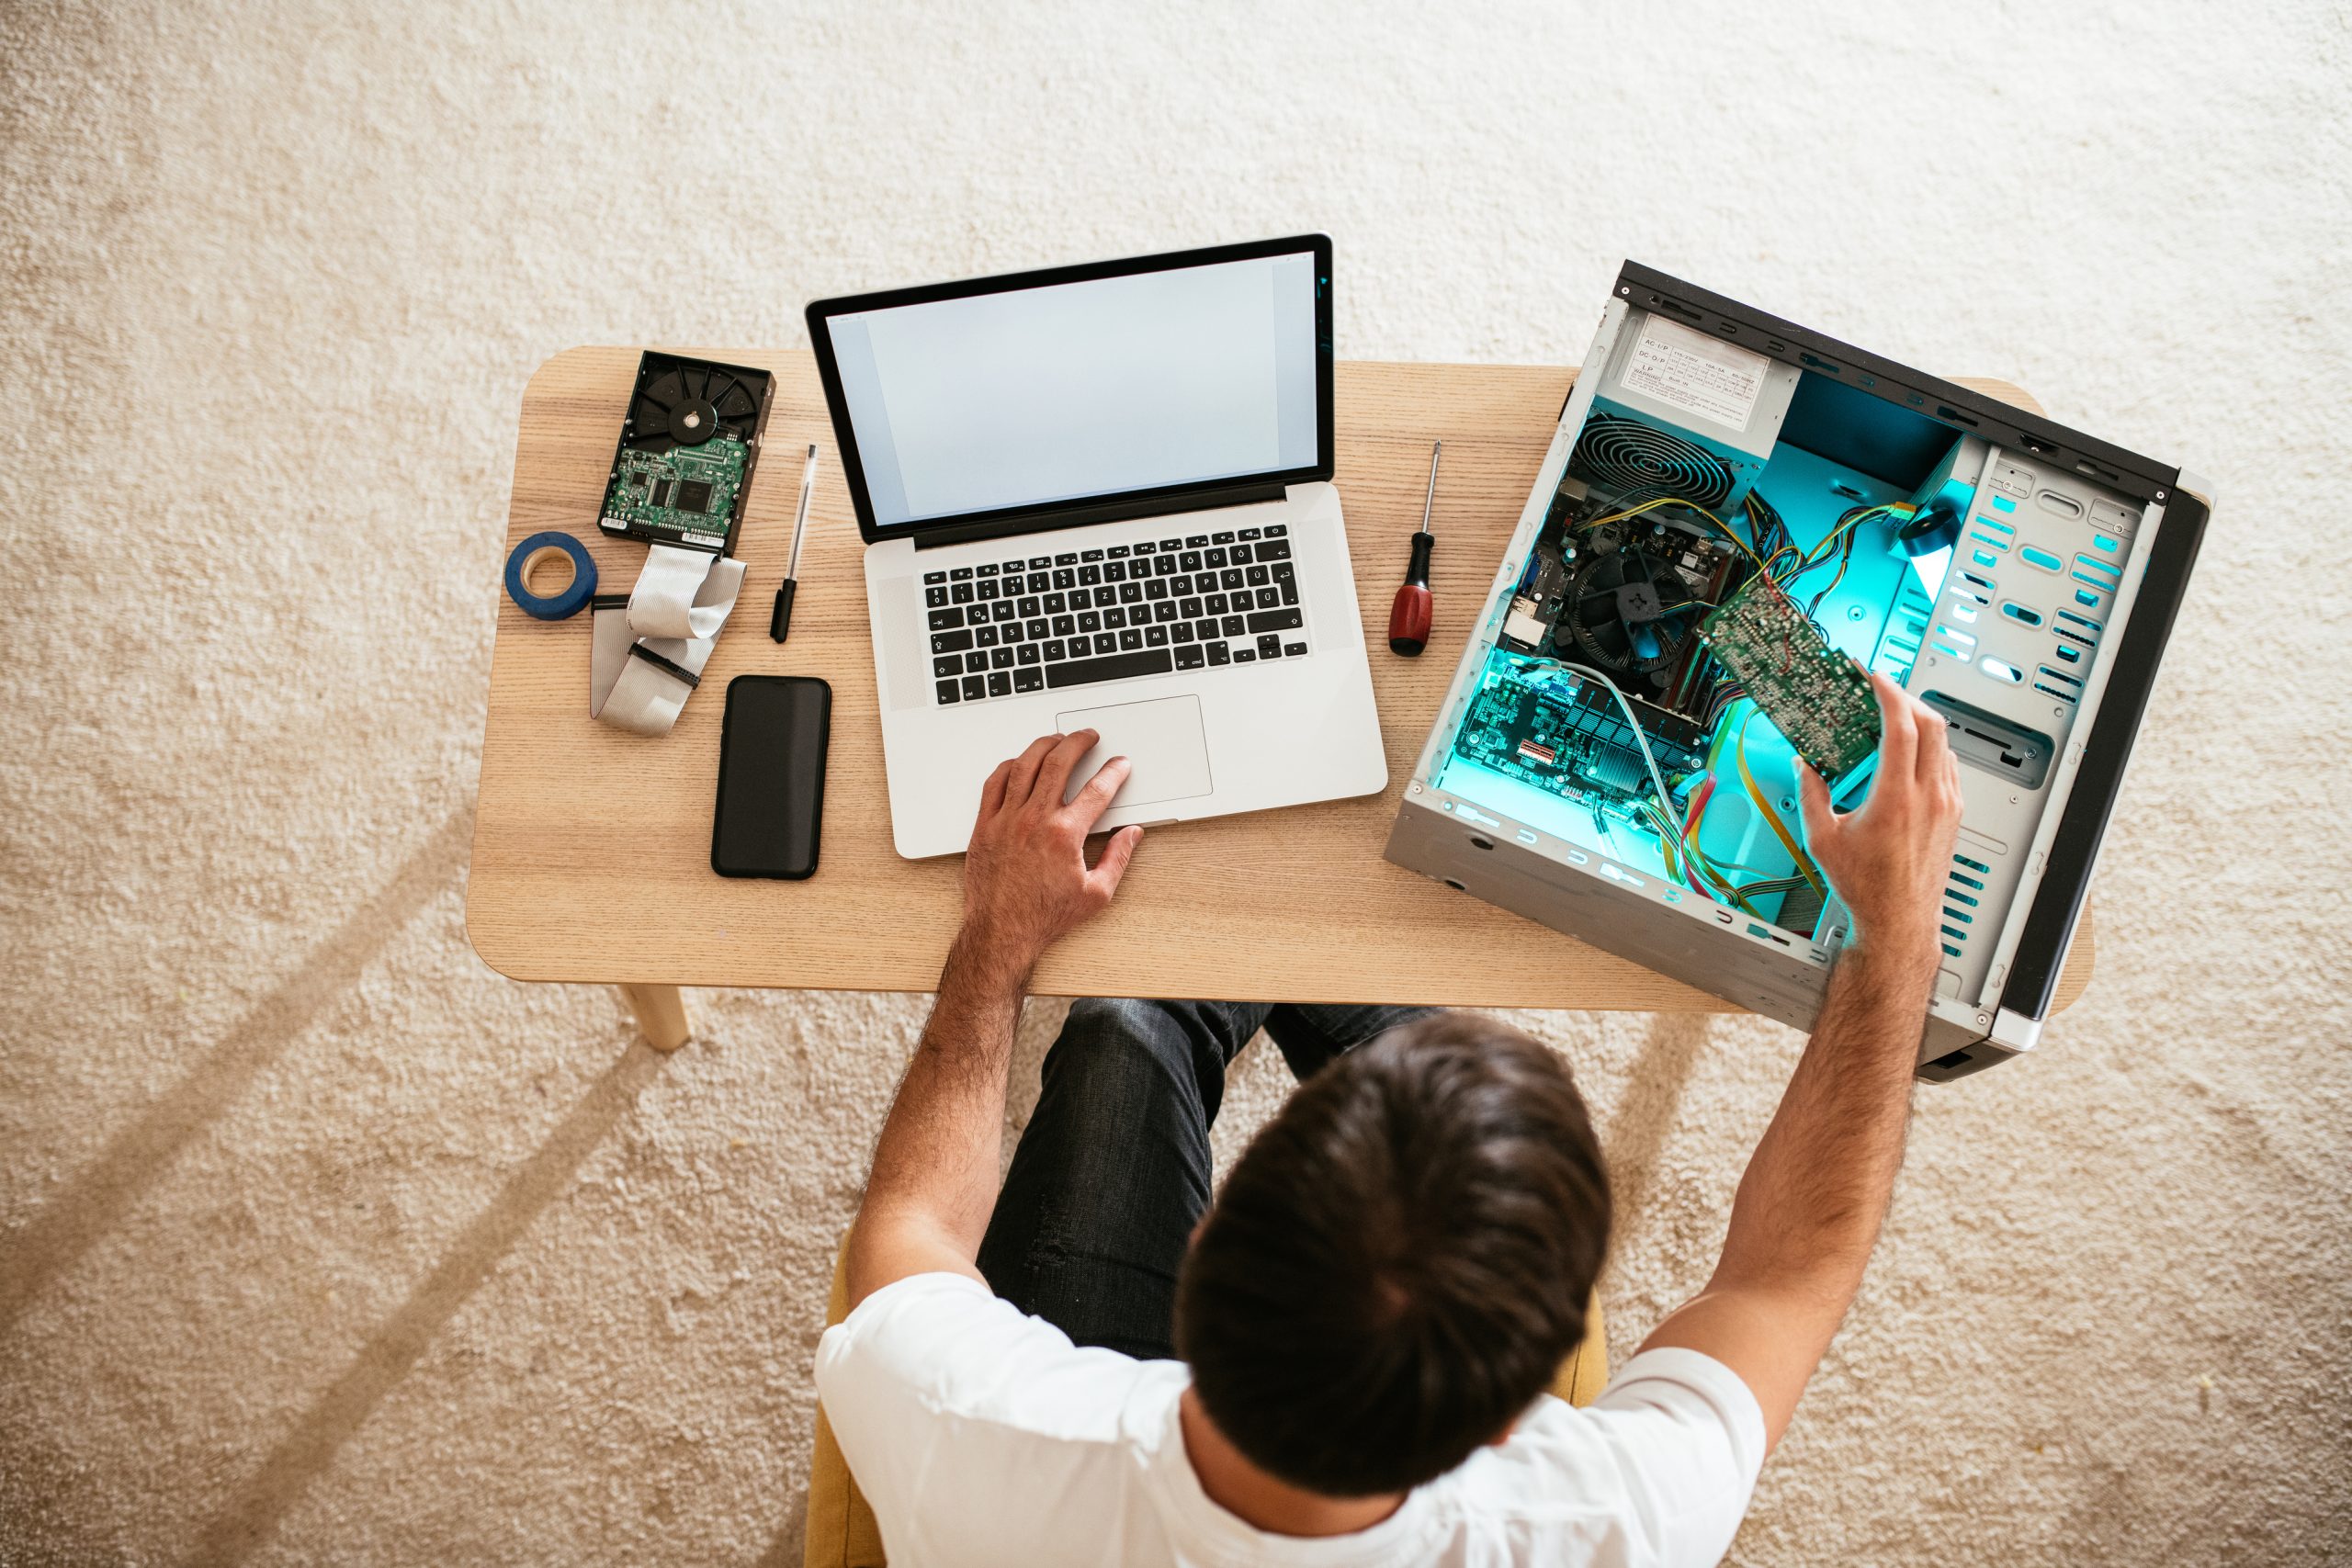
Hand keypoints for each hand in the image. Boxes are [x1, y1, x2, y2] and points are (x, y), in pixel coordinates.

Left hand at [958, 730, 1143, 980]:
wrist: (1002, 932)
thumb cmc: (1044, 917)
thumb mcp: (1096, 895)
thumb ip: (1117, 859)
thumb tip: (1131, 835)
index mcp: (1064, 835)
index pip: (1097, 790)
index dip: (1114, 773)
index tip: (1120, 765)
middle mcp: (1034, 821)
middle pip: (1058, 763)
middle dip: (1078, 743)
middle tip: (1088, 737)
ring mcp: (1006, 820)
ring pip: (1024, 765)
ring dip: (1044, 746)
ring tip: (1057, 740)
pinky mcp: (985, 825)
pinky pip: (994, 783)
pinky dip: (1009, 766)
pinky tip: (1020, 762)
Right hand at [1797, 674, 1963, 966]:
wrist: (1900, 921)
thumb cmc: (1867, 888)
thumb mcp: (1823, 840)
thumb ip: (1811, 796)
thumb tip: (1806, 768)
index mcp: (1896, 798)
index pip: (1902, 726)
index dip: (1888, 693)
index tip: (1874, 677)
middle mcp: (1928, 796)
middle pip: (1931, 724)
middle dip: (1907, 698)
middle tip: (1884, 690)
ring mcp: (1946, 804)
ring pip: (1944, 743)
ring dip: (1921, 722)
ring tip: (1897, 718)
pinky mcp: (1954, 814)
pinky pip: (1949, 766)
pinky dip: (1932, 748)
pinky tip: (1913, 754)